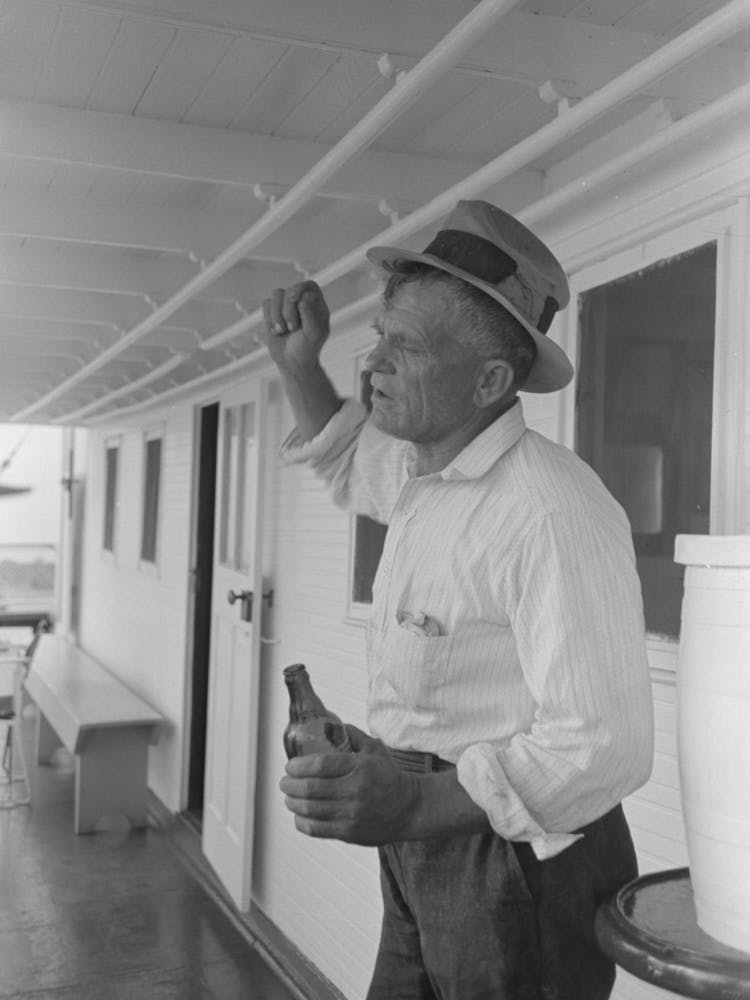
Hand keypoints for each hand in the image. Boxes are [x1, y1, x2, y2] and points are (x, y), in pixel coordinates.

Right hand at [261, 280, 329, 370]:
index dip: (300, 288)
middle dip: (288, 310)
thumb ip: (311, 315)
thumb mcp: (314, 335)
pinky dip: (269, 319)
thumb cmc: (307, 349)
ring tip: (283, 331)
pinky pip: (266, 304)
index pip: (309, 286)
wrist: (292, 363)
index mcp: (316, 304)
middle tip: (292, 328)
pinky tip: (276, 331)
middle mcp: (301, 301)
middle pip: (290, 290)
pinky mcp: (272, 312)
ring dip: (277, 315)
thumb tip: (303, 297)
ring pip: (276, 294)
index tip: (293, 299)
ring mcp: (285, 305)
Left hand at [279, 725, 419, 845]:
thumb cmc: (389, 777)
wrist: (409, 808)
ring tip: (289, 797)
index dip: (299, 766)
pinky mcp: (349, 832)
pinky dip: (302, 822)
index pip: (320, 765)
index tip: (290, 766)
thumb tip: (329, 726)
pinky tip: (299, 815)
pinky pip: (317, 829)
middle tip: (284, 782)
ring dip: (292, 803)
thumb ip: (352, 735)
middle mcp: (354, 791)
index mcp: (359, 767)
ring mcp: (351, 814)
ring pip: (309, 809)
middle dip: (290, 785)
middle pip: (310, 788)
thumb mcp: (374, 749)